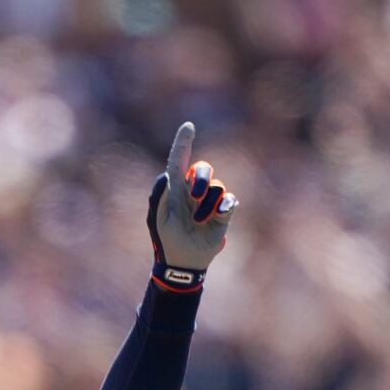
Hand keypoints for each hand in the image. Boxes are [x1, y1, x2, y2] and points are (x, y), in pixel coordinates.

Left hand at [147, 122, 236, 292]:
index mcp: (176, 189)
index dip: (184, 143)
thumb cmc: (167, 239)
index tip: (188, 127)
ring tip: (199, 221)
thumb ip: (161, 196)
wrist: (183, 262)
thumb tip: (169, 175)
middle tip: (195, 195)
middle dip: (201, 178)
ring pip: (217, 187)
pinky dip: (224, 207)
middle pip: (203, 169)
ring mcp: (210, 201)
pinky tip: (218, 216)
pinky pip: (229, 200)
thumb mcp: (160, 219)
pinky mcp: (224, 212)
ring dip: (207, 205)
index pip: (179, 161)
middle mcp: (194, 191)